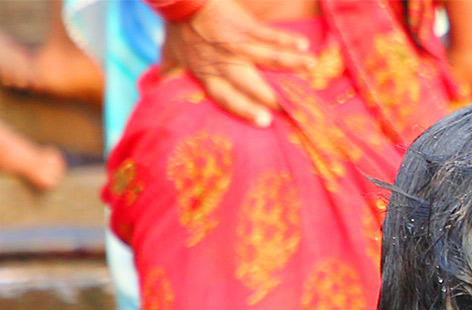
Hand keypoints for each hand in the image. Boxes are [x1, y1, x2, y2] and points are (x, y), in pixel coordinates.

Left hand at [161, 0, 315, 125]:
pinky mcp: (245, 26)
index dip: (245, 110)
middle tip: (290, 111)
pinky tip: (304, 45)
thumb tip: (160, 91)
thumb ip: (170, 74)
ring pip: (268, 57)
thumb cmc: (177, 27)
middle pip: (252, 84)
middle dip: (271, 98)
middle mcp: (225, 62)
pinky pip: (269, 34)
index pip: (227, 97)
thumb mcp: (171, 55)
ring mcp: (237, 44)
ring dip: (292, 64)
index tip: (264, 122)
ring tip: (311, 71)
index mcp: (208, 73)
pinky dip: (287, 39)